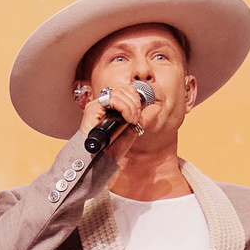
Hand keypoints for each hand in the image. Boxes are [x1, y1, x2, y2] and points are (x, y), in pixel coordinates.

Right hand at [73, 66, 191, 154]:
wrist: (102, 160)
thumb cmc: (113, 148)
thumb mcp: (133, 130)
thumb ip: (144, 118)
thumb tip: (156, 106)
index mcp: (110, 106)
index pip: (124, 89)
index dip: (135, 96)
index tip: (139, 111)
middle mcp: (102, 104)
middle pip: (122, 89)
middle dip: (135, 102)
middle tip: (136, 118)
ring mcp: (96, 105)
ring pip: (118, 93)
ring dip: (131, 107)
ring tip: (132, 121)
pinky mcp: (92, 109)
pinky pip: (112, 99)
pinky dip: (124, 108)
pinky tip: (128, 119)